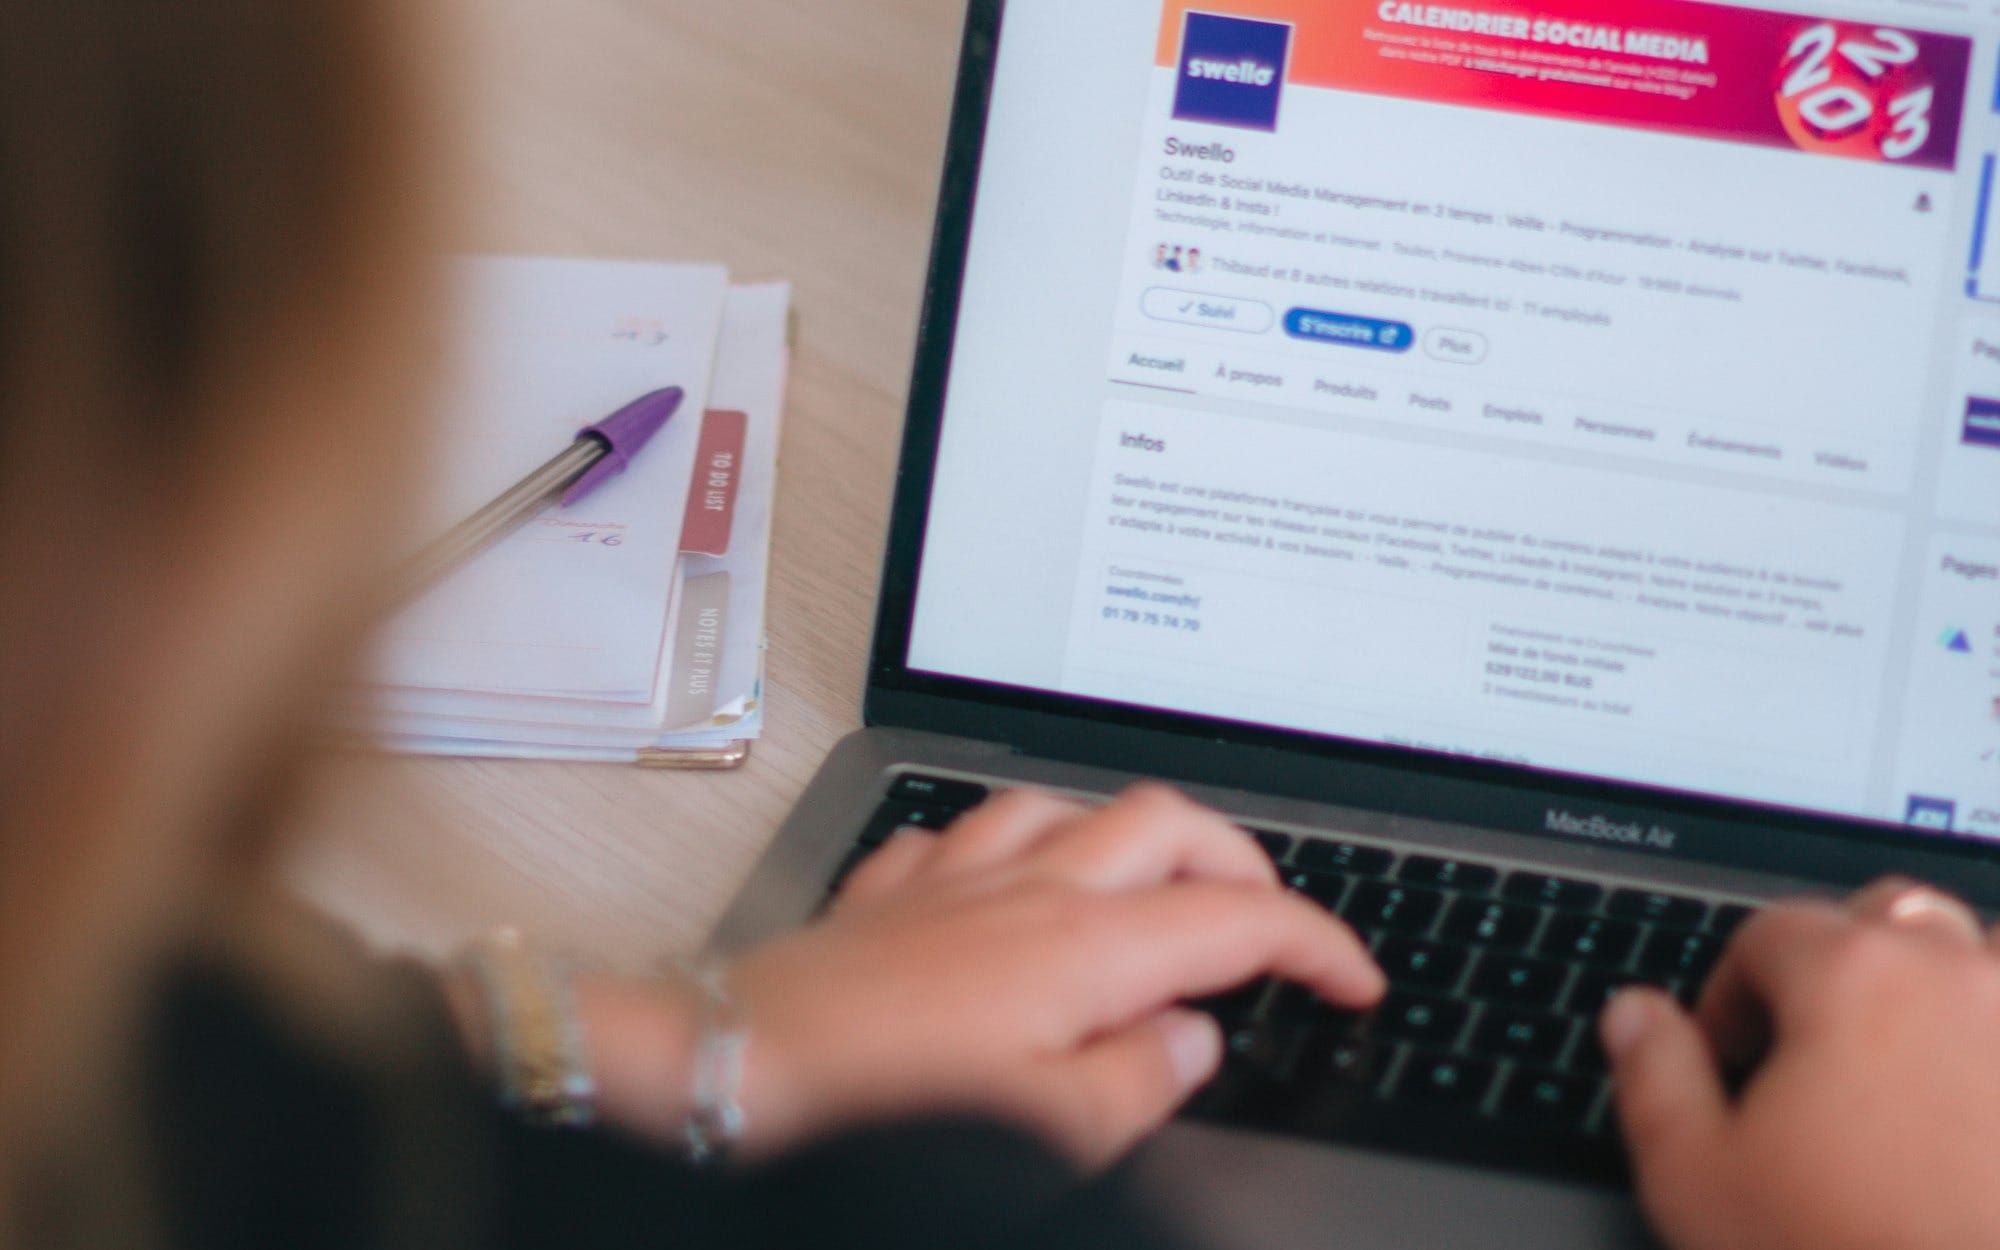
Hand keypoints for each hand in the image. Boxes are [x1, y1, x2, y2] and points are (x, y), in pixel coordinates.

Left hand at [717, 784, 1384, 1165]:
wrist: (730, 1073)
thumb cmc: (878, 1109)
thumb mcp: (1047, 1134)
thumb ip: (1139, 1081)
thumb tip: (1191, 1042)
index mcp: (1085, 944)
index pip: (1240, 921)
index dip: (1320, 945)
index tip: (1355, 981)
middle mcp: (1029, 887)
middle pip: (1170, 823)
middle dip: (1243, 862)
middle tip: (1269, 926)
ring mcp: (955, 876)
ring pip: (1075, 807)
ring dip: (1133, 837)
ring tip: (1154, 889)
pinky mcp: (889, 890)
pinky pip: (972, 834)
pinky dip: (1021, 851)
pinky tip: (1011, 886)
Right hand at [1602, 877, 1999, 1249]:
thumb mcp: (1699, 1180)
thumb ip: (1655, 1077)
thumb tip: (1635, 1014)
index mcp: (1853, 976)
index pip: (1769, 933)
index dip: (1731, 993)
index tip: (1727, 1057)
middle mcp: (1962, 976)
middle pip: (1890, 918)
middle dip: (1845, 964)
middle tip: (1820, 1050)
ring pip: (1987, 958)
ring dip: (1948, 990)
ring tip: (1919, 1069)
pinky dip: (1992, 1052)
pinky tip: (1972, 1109)